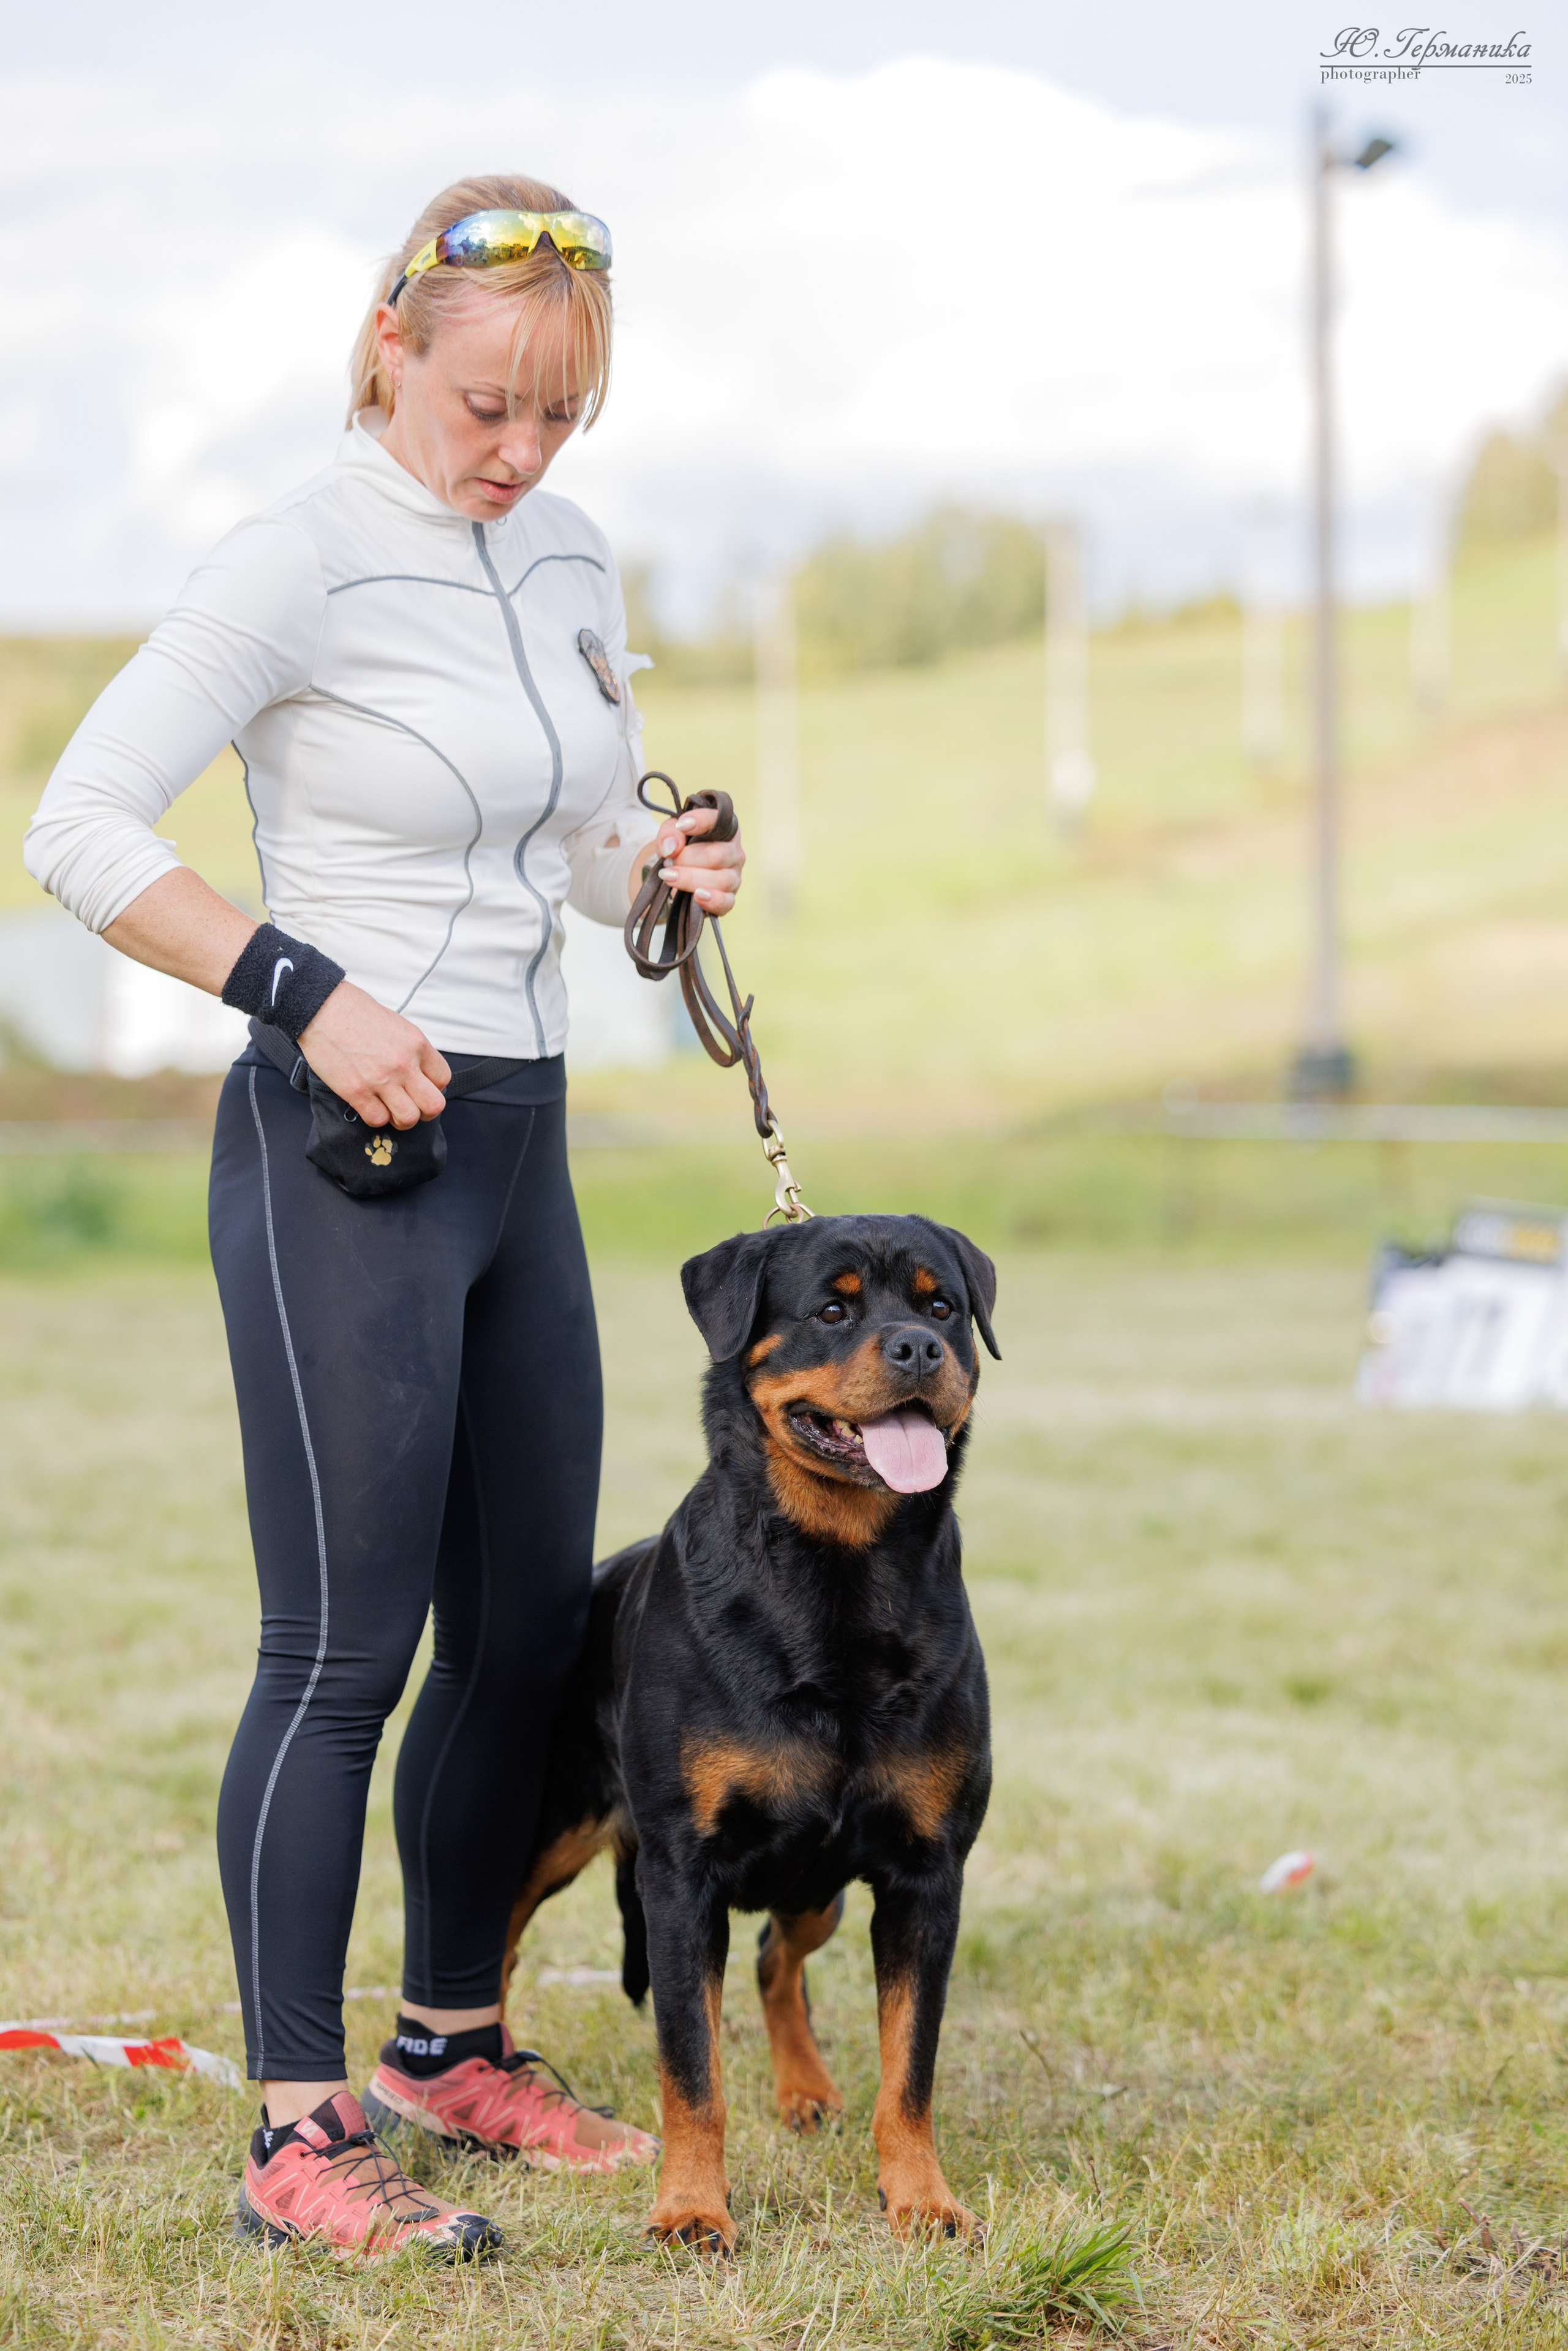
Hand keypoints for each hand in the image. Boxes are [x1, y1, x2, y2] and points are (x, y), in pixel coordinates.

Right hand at [296, 983, 450, 1127]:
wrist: (323, 1009)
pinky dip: (376, 1118)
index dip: (434, 1088)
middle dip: (425, 1111)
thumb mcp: (398, 1025)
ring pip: (408, 1118)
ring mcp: (381, 1080)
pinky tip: (370, 1106)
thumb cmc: (356, 1013)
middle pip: (433, 1105)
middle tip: (412, 1106)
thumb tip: (418, 1072)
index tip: (422, 1088)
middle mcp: (403, 1064)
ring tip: (391, 1109)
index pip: (443, 1079)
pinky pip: (377, 1120)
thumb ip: (411, 1051)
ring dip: (401, 1119)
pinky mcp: (356, 1092)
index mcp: (417, 1045)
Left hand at [632, 802, 745, 914]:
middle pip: (718, 855)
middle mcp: (734, 851)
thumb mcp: (669, 834)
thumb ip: (669, 834)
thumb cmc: (679, 848)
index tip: (681, 826)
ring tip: (670, 877)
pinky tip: (697, 896)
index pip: (718, 821)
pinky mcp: (729, 898)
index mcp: (724, 829)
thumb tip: (672, 848)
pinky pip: (726, 902)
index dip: (701, 821)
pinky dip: (713, 900)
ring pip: (721, 880)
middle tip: (667, 862)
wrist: (677, 871)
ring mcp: (734, 876)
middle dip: (687, 859)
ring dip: (691, 879)